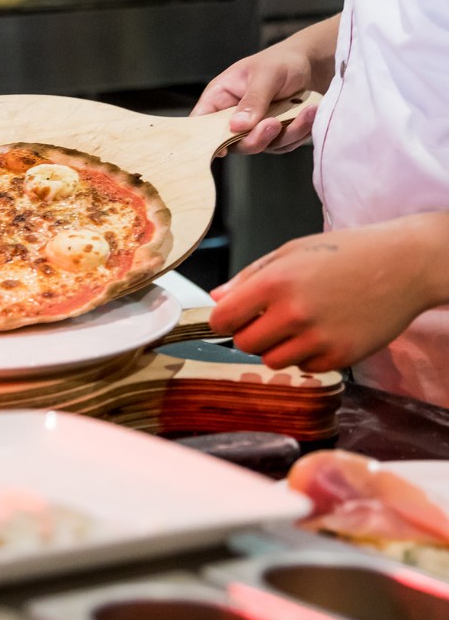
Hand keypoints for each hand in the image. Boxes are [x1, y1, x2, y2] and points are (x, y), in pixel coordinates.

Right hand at [191, 46, 317, 154]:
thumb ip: (253, 99)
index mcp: (221, 98)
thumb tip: (237, 125)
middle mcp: (233, 118)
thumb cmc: (282, 61)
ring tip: (306, 111)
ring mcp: (253, 130)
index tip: (222, 148)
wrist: (312, 66)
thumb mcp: (267, 74)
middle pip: (233, 143)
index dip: (206, 139)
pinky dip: (298, 132)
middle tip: (274, 124)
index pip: (202, 123)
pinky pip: (283, 145)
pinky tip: (310, 113)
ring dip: (286, 133)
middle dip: (256, 138)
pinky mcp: (273, 138)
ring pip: (262, 147)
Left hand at [209, 220, 440, 372]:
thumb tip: (216, 298)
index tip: (232, 317)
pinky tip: (325, 331)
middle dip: (252, 334)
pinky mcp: (339, 357)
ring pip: (272, 361)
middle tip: (272, 318)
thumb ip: (249, 277)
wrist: (404, 265)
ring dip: (279, 347)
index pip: (222, 319)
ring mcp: (317, 339)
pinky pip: (304, 368)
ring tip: (302, 323)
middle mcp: (294, 313)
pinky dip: (308, 355)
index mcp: (276, 282)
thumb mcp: (292, 251)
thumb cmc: (347, 253)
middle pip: (245, 345)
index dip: (224, 319)